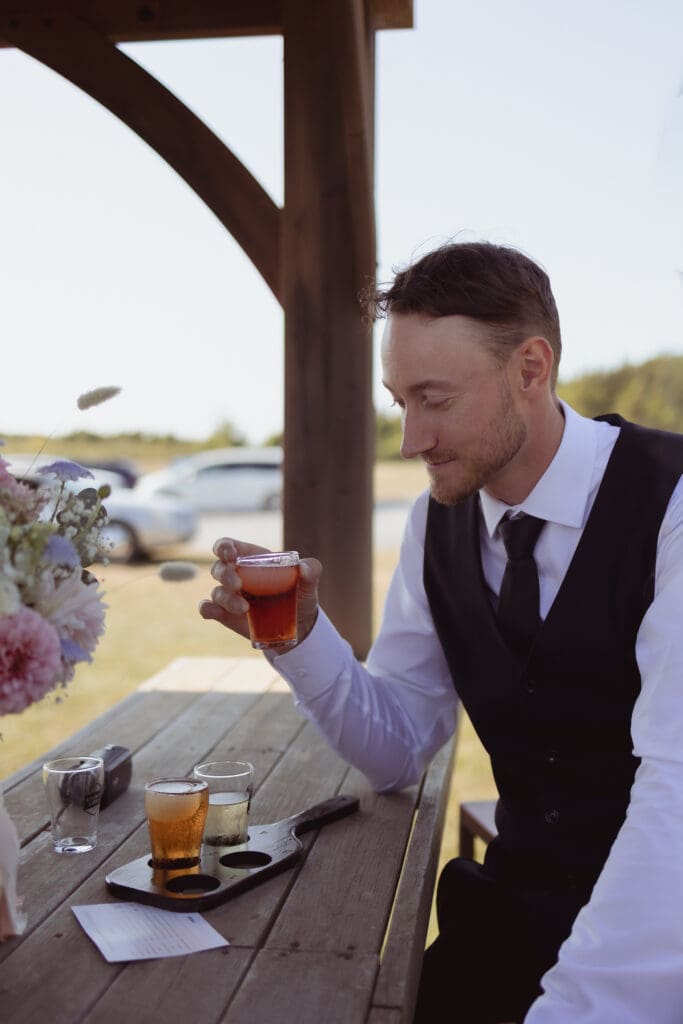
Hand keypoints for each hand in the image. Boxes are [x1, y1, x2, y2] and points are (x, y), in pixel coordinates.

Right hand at [198, 537, 322, 646]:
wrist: (299, 624)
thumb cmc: (300, 594)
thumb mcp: (309, 580)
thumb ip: (311, 569)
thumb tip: (304, 568)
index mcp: (251, 558)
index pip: (227, 546)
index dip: (223, 547)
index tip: (230, 554)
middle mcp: (236, 574)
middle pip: (218, 567)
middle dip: (225, 574)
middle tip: (239, 585)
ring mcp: (229, 595)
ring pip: (216, 591)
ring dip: (225, 598)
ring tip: (245, 608)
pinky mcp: (226, 614)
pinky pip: (207, 609)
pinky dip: (207, 609)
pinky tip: (216, 612)